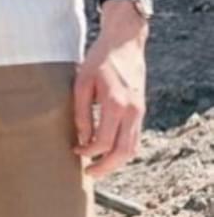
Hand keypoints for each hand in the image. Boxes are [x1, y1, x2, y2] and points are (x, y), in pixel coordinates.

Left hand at [71, 19, 146, 179]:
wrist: (124, 43)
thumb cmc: (98, 60)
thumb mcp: (81, 82)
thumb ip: (81, 112)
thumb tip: (82, 139)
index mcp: (115, 104)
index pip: (103, 141)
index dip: (88, 152)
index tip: (75, 151)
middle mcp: (132, 111)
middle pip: (122, 152)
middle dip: (105, 167)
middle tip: (89, 174)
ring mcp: (139, 111)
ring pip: (132, 148)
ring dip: (116, 162)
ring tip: (98, 166)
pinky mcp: (141, 110)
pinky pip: (135, 138)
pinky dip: (123, 149)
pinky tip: (108, 151)